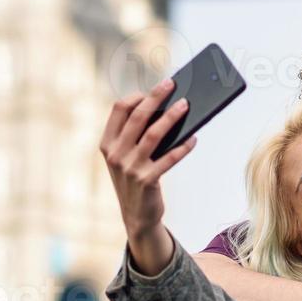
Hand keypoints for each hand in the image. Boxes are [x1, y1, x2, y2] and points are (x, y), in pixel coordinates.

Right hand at [99, 78, 198, 243]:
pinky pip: (169, 158)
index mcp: (107, 143)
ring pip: (154, 134)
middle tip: (171, 84)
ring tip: (186, 105)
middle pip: (137, 117)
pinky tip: (193, 138)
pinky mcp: (147, 180)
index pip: (119, 109)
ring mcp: (130, 168)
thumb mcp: (126, 157)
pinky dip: (183, 146)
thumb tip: (166, 109)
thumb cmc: (135, 179)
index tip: (153, 89)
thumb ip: (136, 136)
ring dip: (172, 117)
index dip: (137, 95)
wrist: (136, 216)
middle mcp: (115, 154)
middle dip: (156, 97)